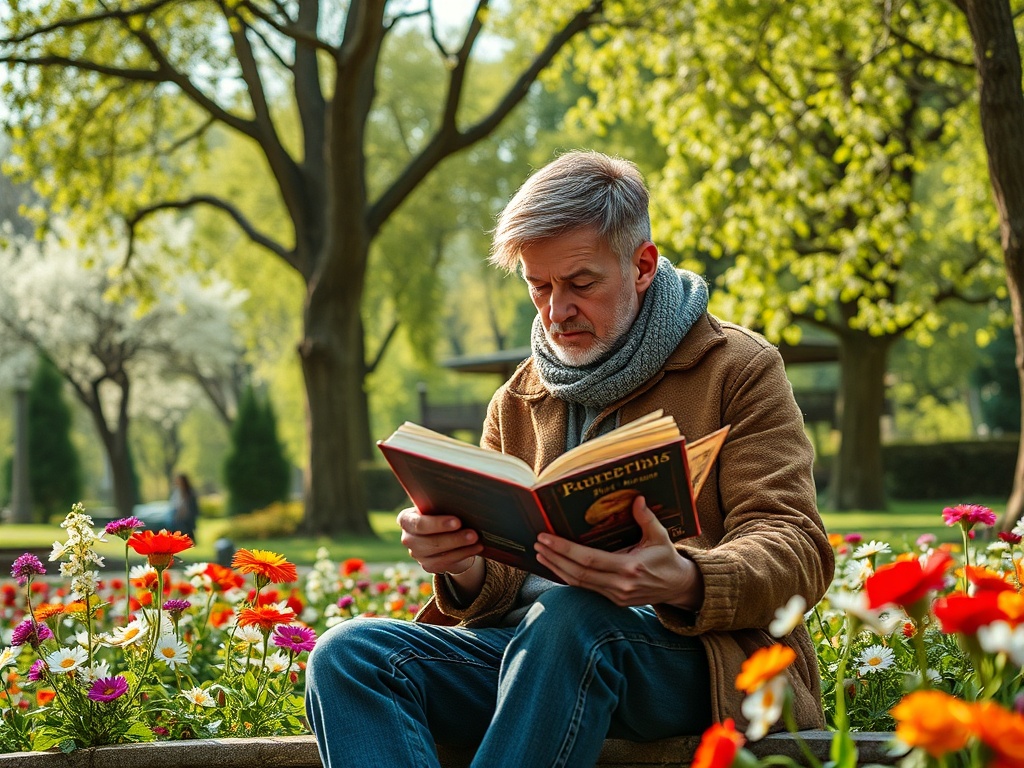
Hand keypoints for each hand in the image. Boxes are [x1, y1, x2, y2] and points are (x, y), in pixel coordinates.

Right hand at [396, 507, 483, 575]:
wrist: (443, 531)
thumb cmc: (441, 511)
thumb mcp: (439, 505)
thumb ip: (443, 504)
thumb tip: (464, 501)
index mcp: (406, 519)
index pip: (419, 523)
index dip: (438, 524)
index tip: (457, 522)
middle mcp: (408, 538)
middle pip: (430, 541)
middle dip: (454, 538)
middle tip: (473, 533)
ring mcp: (416, 554)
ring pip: (439, 554)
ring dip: (460, 547)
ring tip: (477, 540)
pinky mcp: (428, 565)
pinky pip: (446, 563)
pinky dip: (463, 554)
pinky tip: (476, 548)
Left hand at [534, 496, 703, 608]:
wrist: (678, 587)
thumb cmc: (667, 559)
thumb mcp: (660, 536)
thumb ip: (647, 519)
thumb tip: (636, 499)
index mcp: (629, 568)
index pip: (589, 559)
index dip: (564, 549)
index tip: (546, 538)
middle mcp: (619, 585)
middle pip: (578, 573)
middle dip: (554, 558)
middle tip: (538, 543)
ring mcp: (615, 595)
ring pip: (579, 583)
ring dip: (557, 568)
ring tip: (541, 554)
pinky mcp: (613, 600)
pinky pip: (586, 588)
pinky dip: (569, 576)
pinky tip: (557, 566)